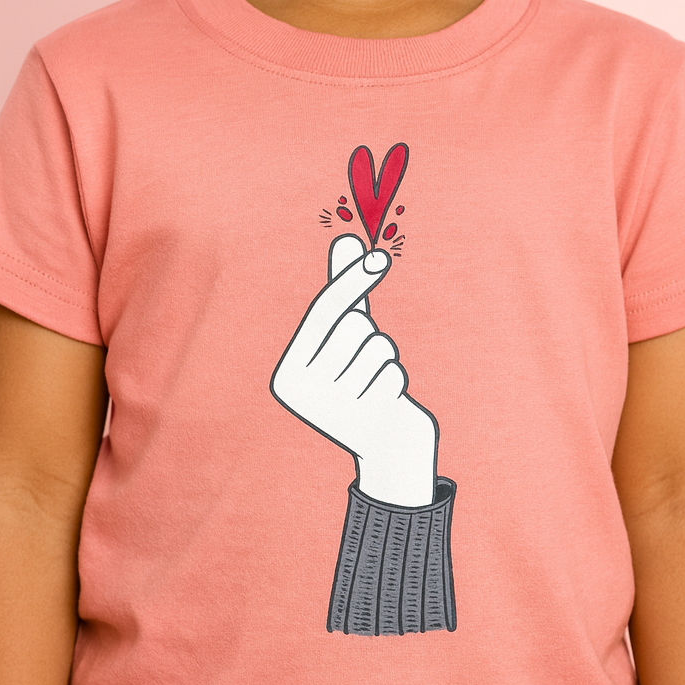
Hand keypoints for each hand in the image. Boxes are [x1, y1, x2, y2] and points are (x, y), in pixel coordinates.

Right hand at [270, 236, 437, 506]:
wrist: (386, 445)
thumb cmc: (361, 378)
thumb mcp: (347, 334)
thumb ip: (344, 290)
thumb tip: (347, 239)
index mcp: (288, 374)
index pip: (324, 311)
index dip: (352, 279)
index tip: (380, 258)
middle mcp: (303, 395)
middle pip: (355, 325)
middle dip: (371, 334)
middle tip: (367, 360)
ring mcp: (334, 412)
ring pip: (378, 346)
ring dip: (387, 357)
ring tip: (377, 381)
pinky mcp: (368, 422)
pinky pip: (393, 371)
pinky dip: (397, 378)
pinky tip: (388, 399)